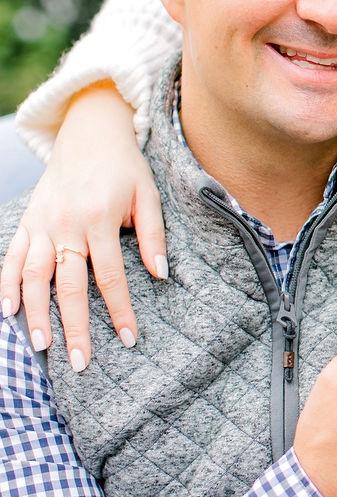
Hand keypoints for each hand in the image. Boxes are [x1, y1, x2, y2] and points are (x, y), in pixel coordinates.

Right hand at [0, 82, 166, 368]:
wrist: (89, 134)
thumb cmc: (125, 169)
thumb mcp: (149, 196)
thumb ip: (153, 236)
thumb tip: (161, 275)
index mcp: (99, 220)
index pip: (111, 277)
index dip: (120, 310)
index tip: (128, 339)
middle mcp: (66, 225)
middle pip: (68, 286)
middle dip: (74, 326)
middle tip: (80, 362)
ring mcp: (42, 224)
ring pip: (33, 277)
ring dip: (36, 314)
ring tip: (42, 347)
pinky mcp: (27, 222)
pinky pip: (11, 258)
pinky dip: (6, 285)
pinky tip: (7, 313)